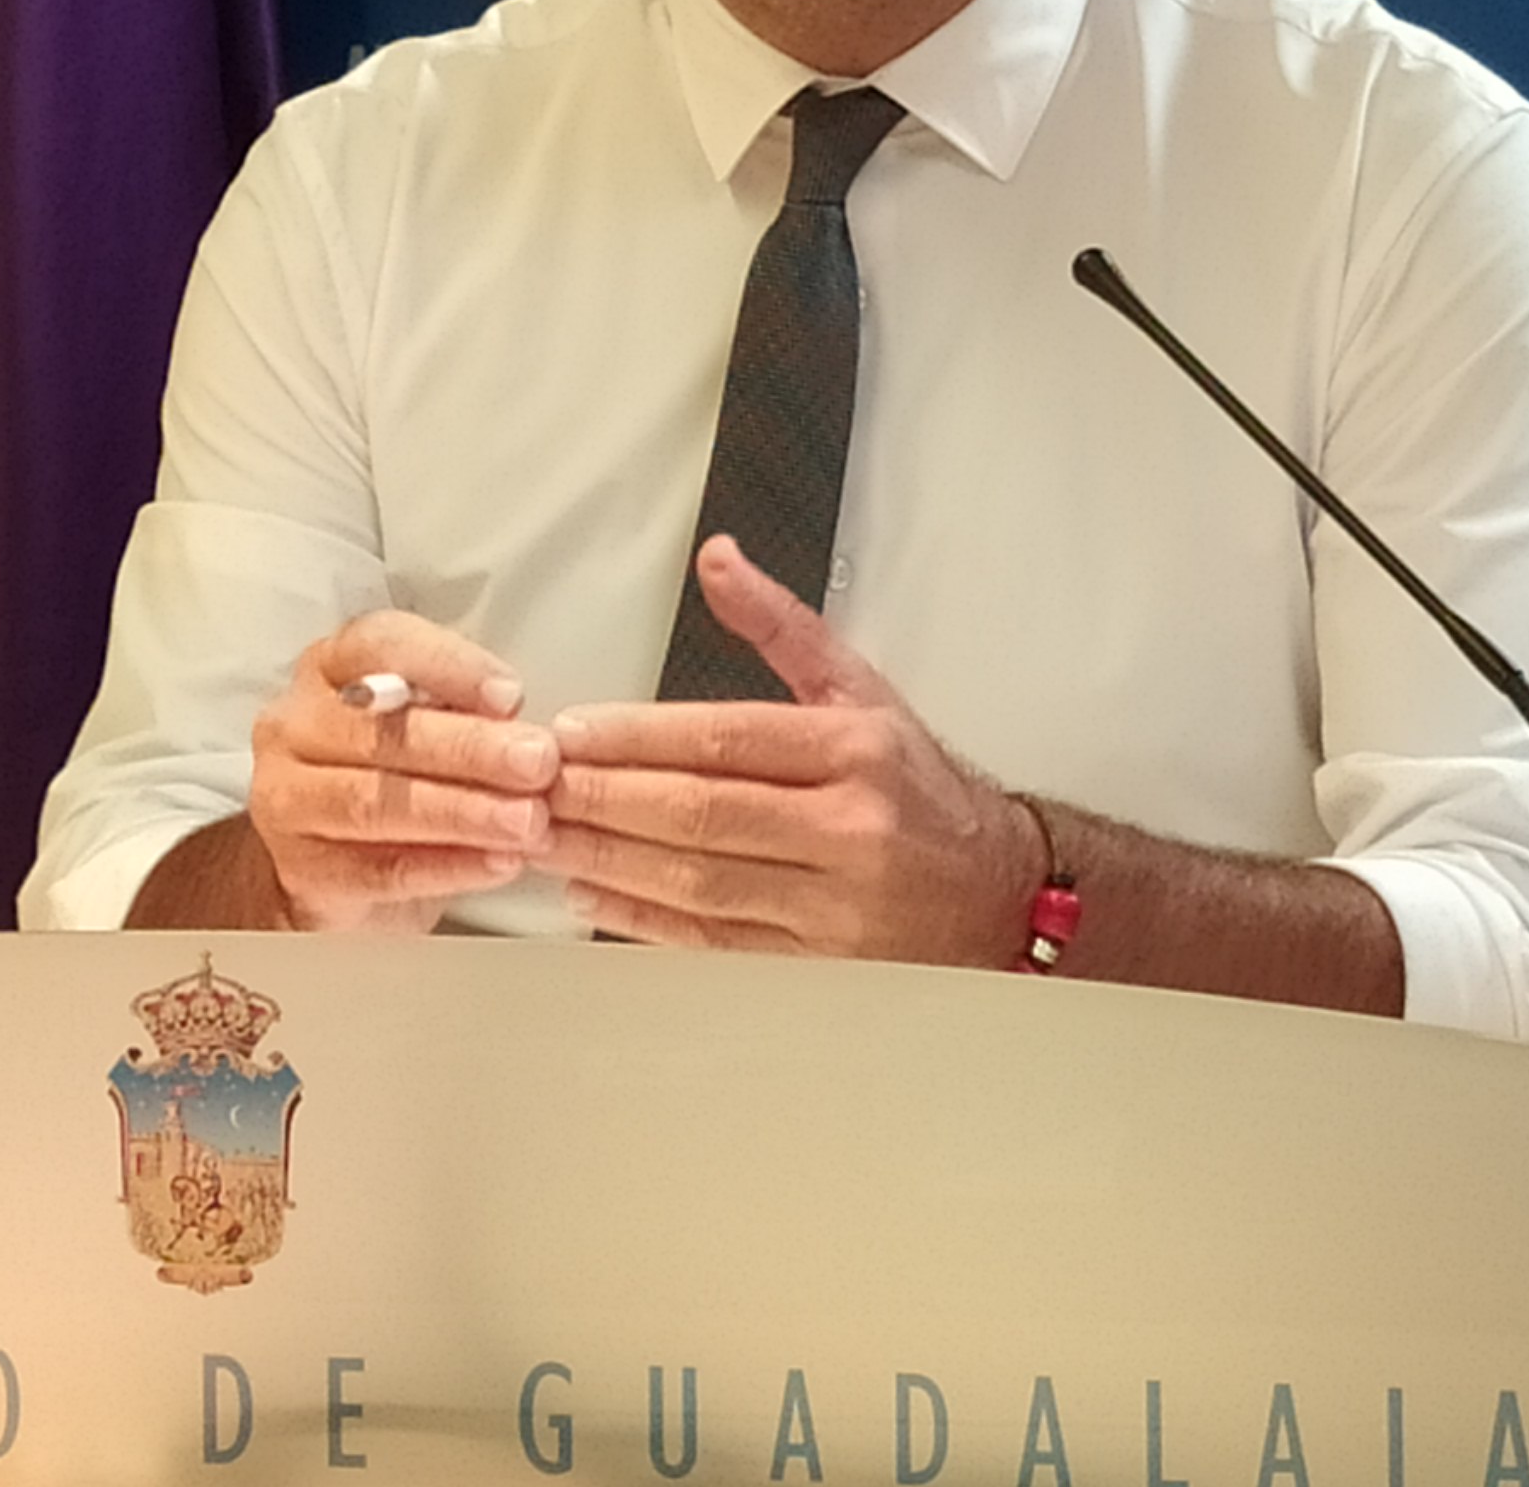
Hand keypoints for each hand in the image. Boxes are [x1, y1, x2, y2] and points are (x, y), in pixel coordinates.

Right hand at [246, 612, 557, 933]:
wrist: (325, 863)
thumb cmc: (384, 773)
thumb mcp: (418, 721)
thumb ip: (458, 710)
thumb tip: (522, 725)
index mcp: (329, 667)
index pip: (380, 645)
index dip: (449, 667)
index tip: (511, 695)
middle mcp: (295, 726)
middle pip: (383, 732)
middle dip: (470, 748)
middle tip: (537, 762)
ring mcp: (286, 799)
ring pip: (376, 802)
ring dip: (462, 812)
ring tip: (526, 821)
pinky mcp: (300, 870)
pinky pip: (379, 869)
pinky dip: (446, 867)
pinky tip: (497, 862)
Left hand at [543, 536, 1037, 963]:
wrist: (998, 896)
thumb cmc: (918, 787)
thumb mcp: (863, 691)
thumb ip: (781, 627)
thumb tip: (717, 559)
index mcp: (855, 751)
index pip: (726, 739)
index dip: (638, 738)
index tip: (569, 733)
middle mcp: (849, 830)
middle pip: (701, 814)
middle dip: (604, 800)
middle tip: (530, 787)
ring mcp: (834, 909)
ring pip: (698, 884)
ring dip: (608, 861)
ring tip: (541, 837)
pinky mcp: (818, 969)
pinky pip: (713, 946)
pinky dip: (643, 922)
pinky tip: (591, 897)